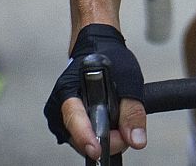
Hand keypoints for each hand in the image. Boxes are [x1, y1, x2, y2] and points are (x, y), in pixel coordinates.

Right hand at [44, 24, 146, 156]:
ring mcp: (62, 114)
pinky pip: (83, 137)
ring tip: (119, 123)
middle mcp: (60, 104)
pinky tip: (110, 124)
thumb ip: (132, 111)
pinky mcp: (69, 120)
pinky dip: (99, 135)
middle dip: (104, 141)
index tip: (98, 149)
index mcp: (69, 89)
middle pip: (78, 138)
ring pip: (81, 141)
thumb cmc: (109, 57)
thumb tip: (135, 139)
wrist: (99, 47)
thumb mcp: (128, 80)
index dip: (86, 137)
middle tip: (124, 132)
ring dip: (103, 139)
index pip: (73, 119)